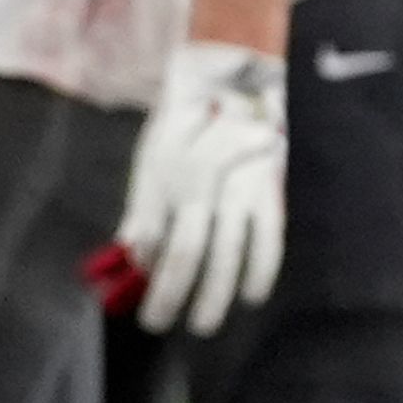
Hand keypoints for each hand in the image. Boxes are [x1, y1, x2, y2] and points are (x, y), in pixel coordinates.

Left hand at [116, 42, 286, 336]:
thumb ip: (144, 207)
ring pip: (225, 250)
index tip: (139, 303)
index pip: (153, 234)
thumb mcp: (153, 155)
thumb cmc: (188, 125)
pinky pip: (267, 237)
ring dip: (213, 293)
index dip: (146, 272)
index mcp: (164, 173)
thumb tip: (132, 255)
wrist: (235, 78)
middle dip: (171, 292)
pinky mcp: (270, 186)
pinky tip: (250, 296)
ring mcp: (238, 184)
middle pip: (186, 248)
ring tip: (202, 324)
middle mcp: (199, 181)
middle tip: (158, 324)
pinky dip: (259, 270)